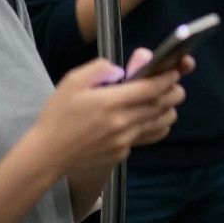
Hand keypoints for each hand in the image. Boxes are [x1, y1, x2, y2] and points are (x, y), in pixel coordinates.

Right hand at [31, 56, 185, 171]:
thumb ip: (100, 69)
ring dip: (168, 111)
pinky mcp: (122, 153)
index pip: (150, 89)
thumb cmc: (57, 115)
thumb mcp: (72, 82)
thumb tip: (122, 69)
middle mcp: (121, 123)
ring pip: (159, 123)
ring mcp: (123, 141)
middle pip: (161, 106)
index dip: (167, 79)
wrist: (47, 154)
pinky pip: (146, 137)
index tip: (174, 72)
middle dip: (174, 93)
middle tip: (176, 86)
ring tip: (167, 102)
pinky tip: (151, 120)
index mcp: (110, 102)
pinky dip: (154, 127)